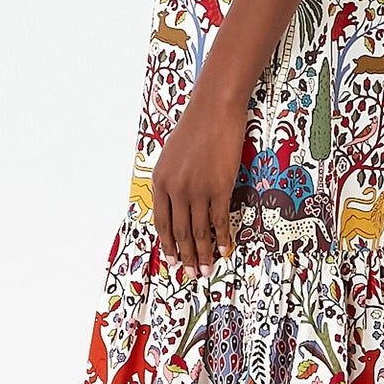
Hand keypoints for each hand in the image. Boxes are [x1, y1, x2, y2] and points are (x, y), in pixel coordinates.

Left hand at [151, 83, 247, 280]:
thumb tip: (177, 205)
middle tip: (191, 273)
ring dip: (203, 253)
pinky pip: (219, 220)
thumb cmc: (195, 128)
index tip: (173, 260)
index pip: (162, 223)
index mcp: (160, 182)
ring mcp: (197, 190)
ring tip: (206, 269)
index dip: (168, 245)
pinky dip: (221, 238)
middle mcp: (176, 189)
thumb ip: (172, 182)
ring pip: (199, 231)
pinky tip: (223, 249)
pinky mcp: (219, 187)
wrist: (214, 110)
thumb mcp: (172, 157)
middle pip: (180, 232)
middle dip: (186, 256)